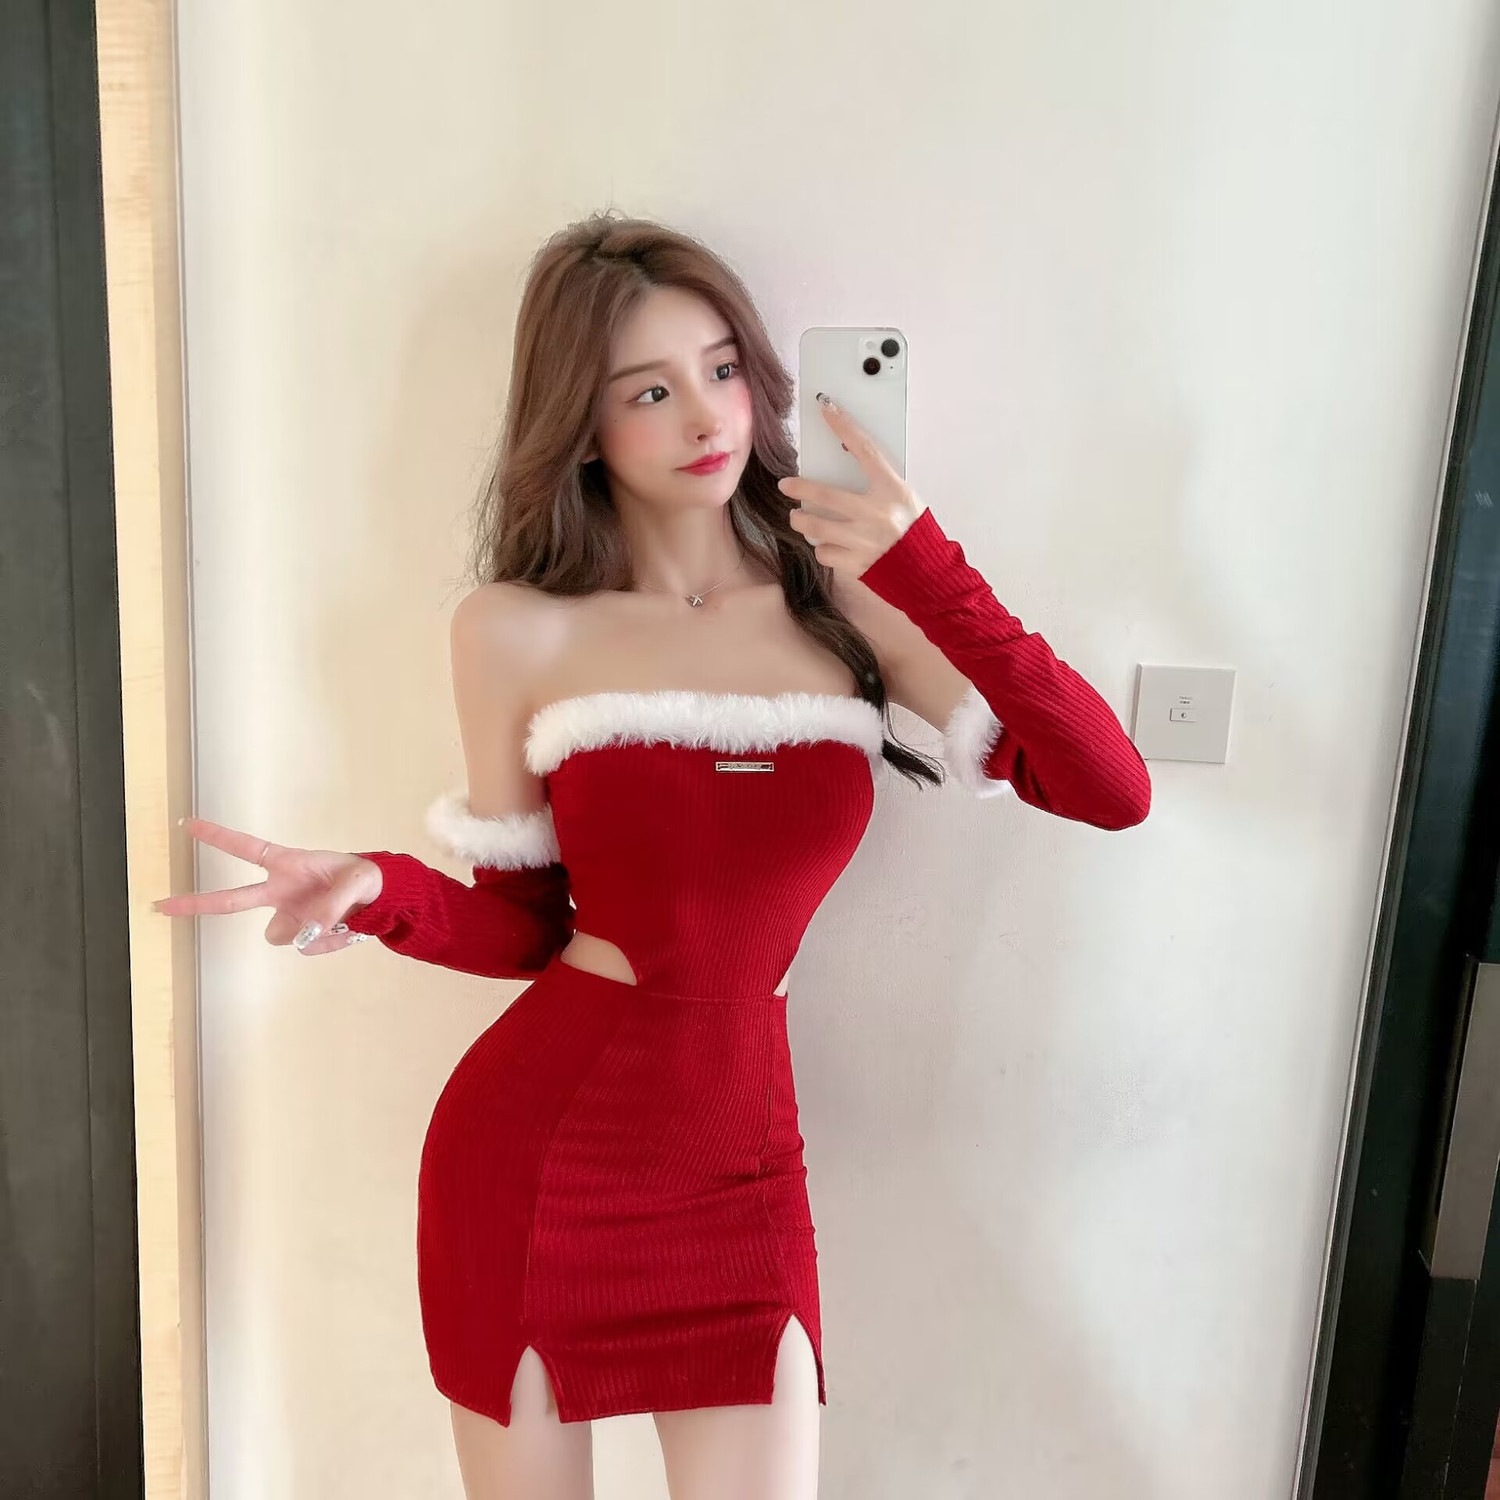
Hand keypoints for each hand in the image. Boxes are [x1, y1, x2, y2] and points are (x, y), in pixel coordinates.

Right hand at [151, 817, 383, 955]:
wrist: (381, 899)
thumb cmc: (365, 878)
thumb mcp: (358, 881)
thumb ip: (333, 903)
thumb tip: (306, 931)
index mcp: (288, 864)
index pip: (247, 848)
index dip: (219, 837)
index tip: (188, 825)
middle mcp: (280, 892)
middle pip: (231, 900)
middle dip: (195, 903)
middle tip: (161, 905)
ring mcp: (288, 916)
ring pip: (280, 936)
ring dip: (309, 932)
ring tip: (342, 918)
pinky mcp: (301, 935)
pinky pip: (305, 947)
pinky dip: (328, 943)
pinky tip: (346, 930)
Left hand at [777, 393, 925, 577]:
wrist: (928, 574)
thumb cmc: (917, 533)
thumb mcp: (905, 501)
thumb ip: (879, 487)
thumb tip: (848, 466)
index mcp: (893, 492)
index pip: (865, 451)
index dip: (844, 427)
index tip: (827, 409)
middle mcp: (876, 514)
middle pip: (826, 495)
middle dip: (800, 488)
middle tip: (785, 485)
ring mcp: (864, 540)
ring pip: (817, 527)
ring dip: (802, 521)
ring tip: (798, 518)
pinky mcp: (857, 564)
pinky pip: (825, 553)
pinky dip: (823, 549)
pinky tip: (828, 546)